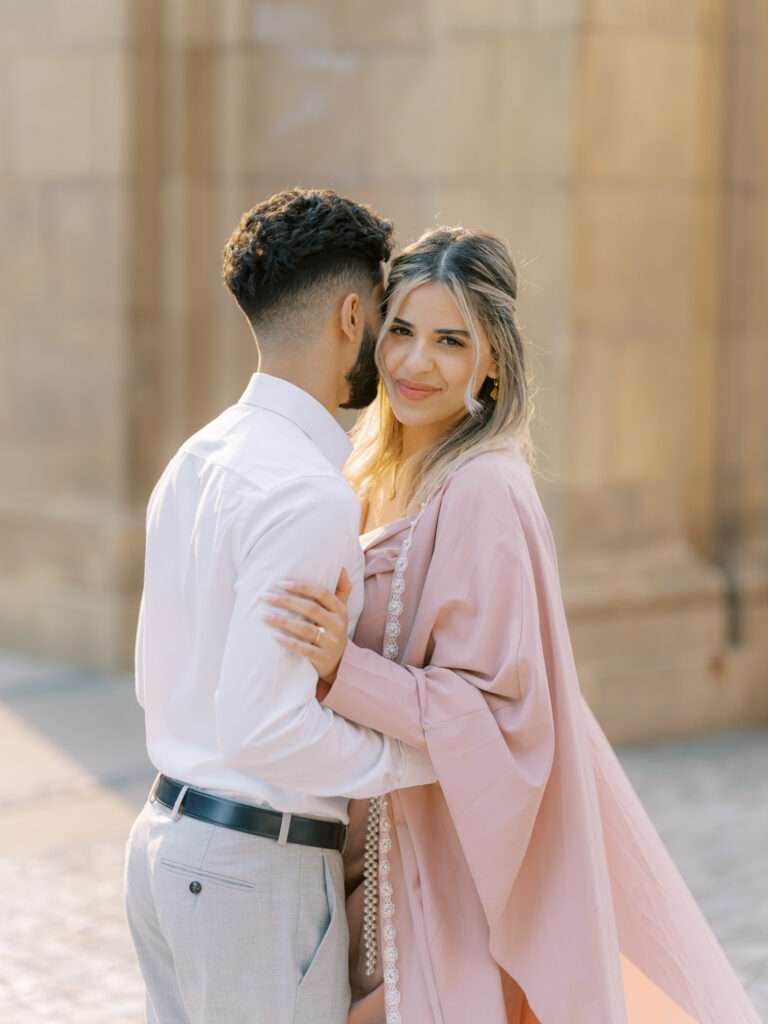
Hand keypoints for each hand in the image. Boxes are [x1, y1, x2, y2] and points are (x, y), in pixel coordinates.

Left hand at [262, 568, 351, 684]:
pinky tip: (274, 637)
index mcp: (340, 610)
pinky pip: (304, 649)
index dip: (302, 587)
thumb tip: (342, 567)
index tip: (281, 583)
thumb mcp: (340, 611)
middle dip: (286, 601)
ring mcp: (331, 643)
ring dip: (282, 621)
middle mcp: (338, 625)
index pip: (322, 593)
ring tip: (264, 616)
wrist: (340, 664)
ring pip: (306, 629)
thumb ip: (341, 590)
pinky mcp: (322, 658)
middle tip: (265, 596)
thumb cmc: (332, 630)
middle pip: (311, 609)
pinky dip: (288, 642)